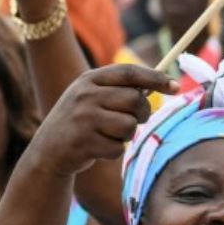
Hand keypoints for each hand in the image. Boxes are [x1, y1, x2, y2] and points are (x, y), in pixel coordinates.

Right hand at [25, 64, 170, 178]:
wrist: (48, 151)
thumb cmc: (80, 122)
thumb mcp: (91, 98)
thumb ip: (119, 90)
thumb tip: (164, 84)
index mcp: (88, 80)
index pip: (128, 73)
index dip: (155, 78)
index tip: (175, 86)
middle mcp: (85, 95)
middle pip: (135, 99)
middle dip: (141, 113)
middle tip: (133, 120)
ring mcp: (83, 118)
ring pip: (129, 126)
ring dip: (126, 135)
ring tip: (108, 135)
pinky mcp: (84, 142)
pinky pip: (118, 148)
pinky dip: (113, 152)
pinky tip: (96, 148)